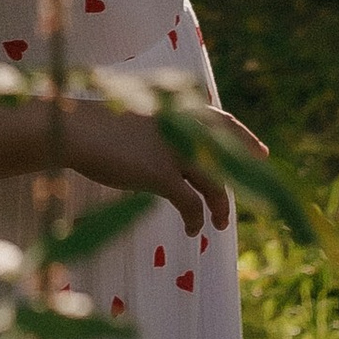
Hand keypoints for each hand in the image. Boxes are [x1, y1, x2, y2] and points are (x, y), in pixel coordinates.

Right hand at [70, 102, 251, 234]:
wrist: (77, 128)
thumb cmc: (98, 123)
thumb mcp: (138, 114)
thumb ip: (162, 126)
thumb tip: (174, 147)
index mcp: (179, 110)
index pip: (223, 122)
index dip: (244, 138)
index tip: (262, 153)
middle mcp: (184, 128)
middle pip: (226, 156)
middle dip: (244, 179)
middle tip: (256, 196)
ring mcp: (174, 151)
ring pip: (214, 183)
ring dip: (221, 207)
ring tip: (220, 224)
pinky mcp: (160, 174)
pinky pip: (190, 203)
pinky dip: (196, 219)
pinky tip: (194, 229)